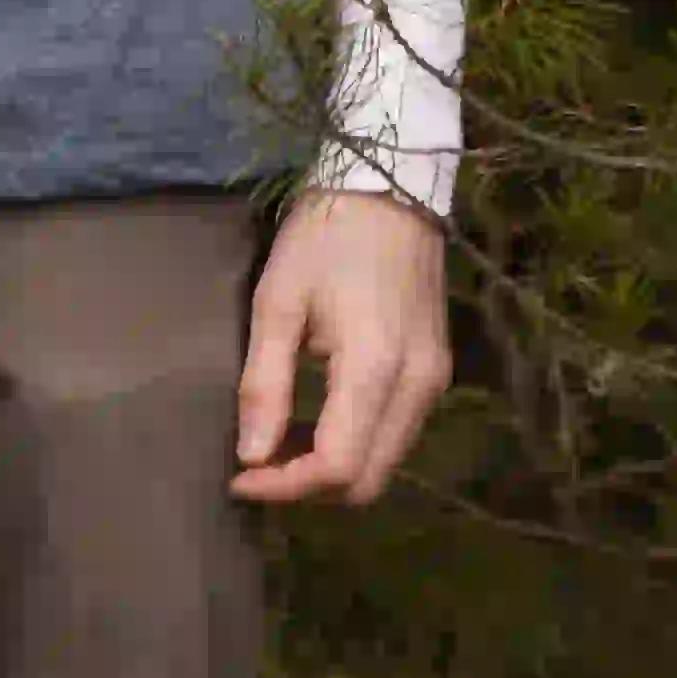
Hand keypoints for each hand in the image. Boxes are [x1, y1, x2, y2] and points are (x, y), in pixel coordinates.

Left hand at [230, 185, 451, 508]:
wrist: (388, 189)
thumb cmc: (323, 238)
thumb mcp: (277, 303)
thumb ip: (264, 384)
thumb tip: (251, 457)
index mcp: (376, 367)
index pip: (338, 467)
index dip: (285, 487)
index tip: (239, 477)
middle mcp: (418, 386)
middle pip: (369, 481)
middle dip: (309, 489)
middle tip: (257, 468)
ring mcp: (435, 381)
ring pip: (386, 464)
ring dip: (332, 471)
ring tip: (279, 447)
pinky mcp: (437, 373)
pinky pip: (396, 436)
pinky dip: (355, 447)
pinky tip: (315, 425)